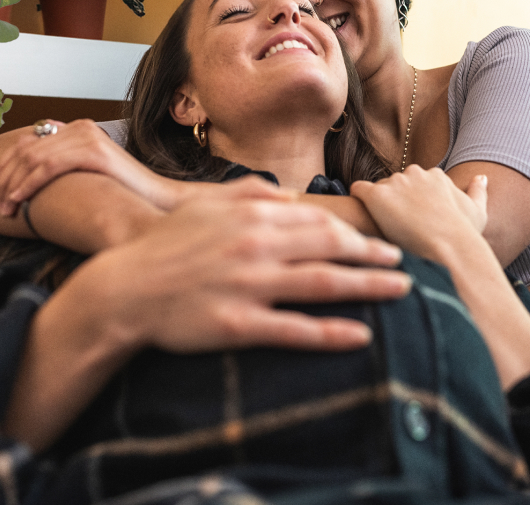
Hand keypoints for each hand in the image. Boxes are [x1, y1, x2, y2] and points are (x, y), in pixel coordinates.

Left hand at [0, 119, 157, 214]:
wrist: (155, 199)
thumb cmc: (121, 194)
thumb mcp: (85, 176)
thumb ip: (62, 169)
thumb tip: (29, 179)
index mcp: (76, 129)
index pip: (28, 143)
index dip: (6, 167)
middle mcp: (80, 127)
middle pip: (26, 150)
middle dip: (5, 179)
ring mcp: (87, 136)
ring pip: (33, 158)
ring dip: (13, 185)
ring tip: (5, 208)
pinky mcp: (93, 151)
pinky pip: (48, 166)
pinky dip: (28, 184)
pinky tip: (19, 200)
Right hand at [67, 196, 410, 354]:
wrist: (124, 288)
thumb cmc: (164, 245)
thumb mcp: (203, 205)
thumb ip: (248, 193)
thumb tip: (287, 195)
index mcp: (251, 218)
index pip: (318, 222)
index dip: (356, 234)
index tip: (382, 242)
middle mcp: (256, 247)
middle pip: (330, 249)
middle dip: (373, 257)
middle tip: (405, 266)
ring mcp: (248, 286)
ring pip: (322, 284)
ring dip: (368, 288)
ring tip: (401, 293)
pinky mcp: (237, 324)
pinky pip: (294, 330)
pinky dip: (331, 333)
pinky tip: (361, 336)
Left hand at [349, 166, 487, 261]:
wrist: (449, 248)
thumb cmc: (464, 235)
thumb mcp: (478, 212)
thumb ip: (477, 192)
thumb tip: (481, 177)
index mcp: (435, 175)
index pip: (414, 182)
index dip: (411, 202)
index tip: (411, 219)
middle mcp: (414, 173)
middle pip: (395, 184)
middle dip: (394, 202)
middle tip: (395, 226)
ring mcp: (394, 182)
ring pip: (378, 189)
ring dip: (377, 205)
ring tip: (378, 226)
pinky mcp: (376, 194)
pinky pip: (359, 189)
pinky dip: (358, 200)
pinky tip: (361, 215)